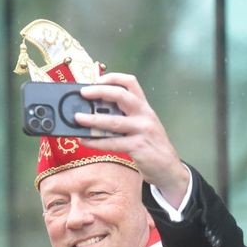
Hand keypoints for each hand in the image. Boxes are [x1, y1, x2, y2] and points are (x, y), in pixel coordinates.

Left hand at [74, 72, 191, 207]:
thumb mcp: (143, 125)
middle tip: (83, 93)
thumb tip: (96, 111)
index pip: (130, 83)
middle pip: (121, 95)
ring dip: (93, 119)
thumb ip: (126, 117)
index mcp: (144, 107)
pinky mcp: (138, 146)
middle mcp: (144, 115)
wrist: (169, 168)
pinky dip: (96, 141)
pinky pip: (112, 142)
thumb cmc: (151, 146)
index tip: (96, 80)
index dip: (113, 78)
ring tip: (78, 118)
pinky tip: (84, 140)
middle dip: (100, 91)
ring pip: (114, 121)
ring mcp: (142, 130)